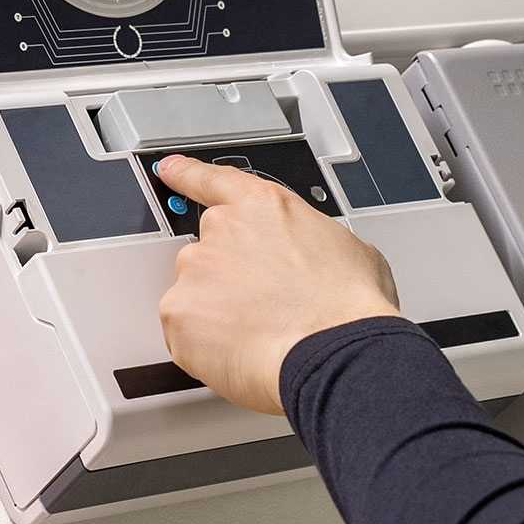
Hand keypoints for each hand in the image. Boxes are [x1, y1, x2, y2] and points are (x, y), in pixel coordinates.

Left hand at [153, 155, 401, 413]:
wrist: (334, 353)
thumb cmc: (350, 308)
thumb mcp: (353, 252)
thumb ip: (317, 243)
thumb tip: (320, 260)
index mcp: (265, 207)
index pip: (213, 180)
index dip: (187, 175)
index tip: (170, 170)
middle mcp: (223, 230)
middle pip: (208, 251)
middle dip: (229, 280)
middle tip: (264, 308)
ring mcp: (196, 270)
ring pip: (195, 295)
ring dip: (218, 314)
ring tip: (260, 336)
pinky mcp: (178, 313)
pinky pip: (184, 333)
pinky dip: (205, 347)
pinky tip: (243, 352)